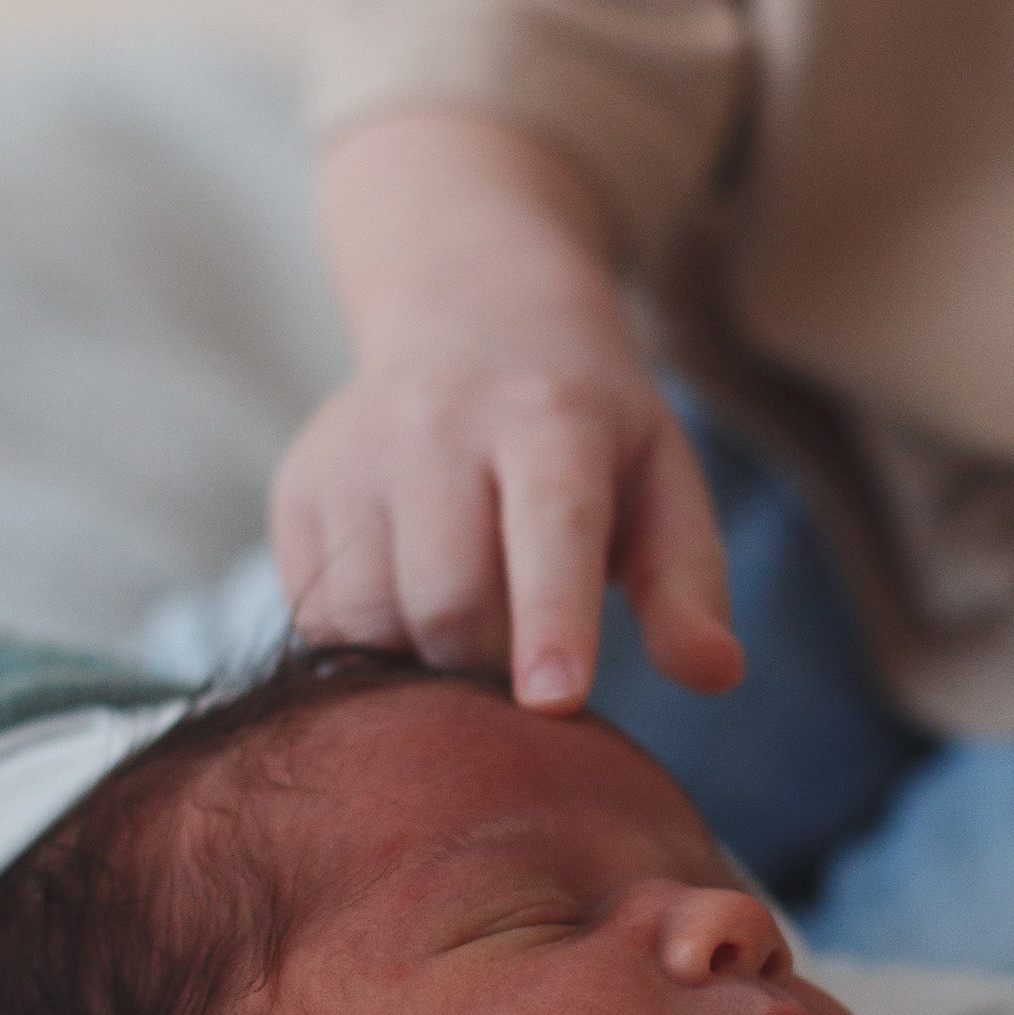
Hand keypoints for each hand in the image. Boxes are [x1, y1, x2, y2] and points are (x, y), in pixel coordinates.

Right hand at [273, 342, 739, 712]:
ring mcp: (352, 455)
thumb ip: (689, 581)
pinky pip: (319, 619)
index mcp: (549, 417)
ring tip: (473, 620)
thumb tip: (717, 675)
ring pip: (373, 622)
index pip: (549, 525)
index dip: (552, 618)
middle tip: (528, 661)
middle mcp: (436, 425)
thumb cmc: (588, 428)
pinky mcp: (296, 488)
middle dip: (492, 668)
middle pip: (450, 601)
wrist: (469, 315)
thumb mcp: (663, 479)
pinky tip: (412, 602)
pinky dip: (371, 645)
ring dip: (426, 660)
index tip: (555, 699)